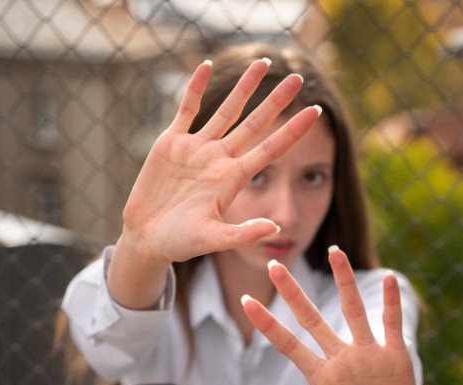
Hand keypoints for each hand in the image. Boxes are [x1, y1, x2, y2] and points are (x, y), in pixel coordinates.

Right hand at [119, 58, 321, 266]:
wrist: (146, 238)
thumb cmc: (180, 243)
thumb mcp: (212, 240)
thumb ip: (242, 234)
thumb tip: (275, 229)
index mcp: (233, 179)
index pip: (271, 149)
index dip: (293, 130)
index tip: (316, 111)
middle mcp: (220, 159)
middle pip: (255, 123)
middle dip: (276, 101)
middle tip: (299, 77)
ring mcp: (196, 148)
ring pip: (226, 110)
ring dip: (244, 87)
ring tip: (263, 62)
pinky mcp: (171, 143)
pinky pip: (186, 109)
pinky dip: (195, 87)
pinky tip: (208, 65)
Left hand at [241, 248, 421, 384]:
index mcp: (321, 375)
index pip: (289, 343)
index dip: (268, 324)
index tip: (245, 302)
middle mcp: (342, 357)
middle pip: (313, 319)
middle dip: (293, 294)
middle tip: (274, 265)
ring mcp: (368, 354)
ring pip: (354, 311)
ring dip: (345, 282)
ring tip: (334, 252)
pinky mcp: (394, 356)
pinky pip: (391, 324)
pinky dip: (392, 302)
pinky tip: (388, 278)